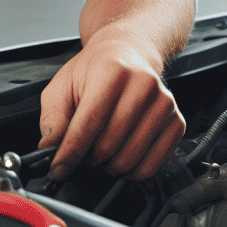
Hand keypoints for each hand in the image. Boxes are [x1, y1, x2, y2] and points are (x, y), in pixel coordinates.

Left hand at [37, 30, 184, 181]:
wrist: (129, 53)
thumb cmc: (96, 70)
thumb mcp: (63, 85)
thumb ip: (53, 117)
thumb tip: (50, 147)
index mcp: (113, 71)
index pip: (88, 125)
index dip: (69, 153)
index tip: (58, 168)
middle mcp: (144, 86)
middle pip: (108, 145)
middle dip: (86, 161)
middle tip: (78, 158)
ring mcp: (164, 105)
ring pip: (129, 160)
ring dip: (107, 168)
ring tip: (97, 156)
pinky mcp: (177, 122)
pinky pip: (151, 166)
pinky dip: (130, 173)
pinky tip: (118, 159)